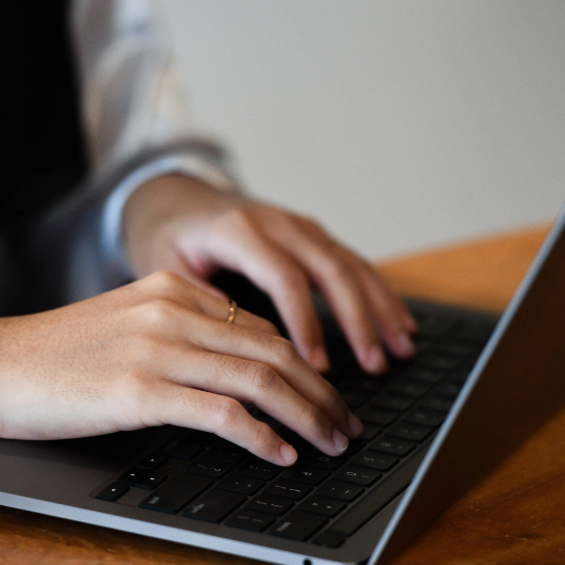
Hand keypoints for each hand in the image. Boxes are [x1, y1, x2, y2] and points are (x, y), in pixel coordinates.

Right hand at [0, 272, 363, 464]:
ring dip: (307, 415)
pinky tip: (281, 454)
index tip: (329, 396)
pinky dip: (262, 435)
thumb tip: (241, 369)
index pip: (262, 327)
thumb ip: (182, 334)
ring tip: (331, 442)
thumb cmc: (55, 356)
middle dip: (322, 393)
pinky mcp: (139, 390)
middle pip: (274, 350)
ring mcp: (157, 348)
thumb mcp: (127, 325)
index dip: (306, 365)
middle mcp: (171, 311)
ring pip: (259, 379)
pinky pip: (222, 413)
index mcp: (173, 289)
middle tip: (348, 425)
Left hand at [124, 174, 416, 373]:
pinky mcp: (312, 236)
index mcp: (239, 231)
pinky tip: (400, 324)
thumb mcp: (162, 268)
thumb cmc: (166, 238)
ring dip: (379, 308)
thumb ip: (196, 303)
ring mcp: (300, 227)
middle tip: (374, 365)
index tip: (317, 366)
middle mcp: (277, 223)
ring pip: (350, 265)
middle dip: (357, 320)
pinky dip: (380, 294)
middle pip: (330, 269)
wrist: (173, 197)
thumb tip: (236, 349)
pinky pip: (353, 263)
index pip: (283, 277)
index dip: (305, 323)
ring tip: (401, 350)